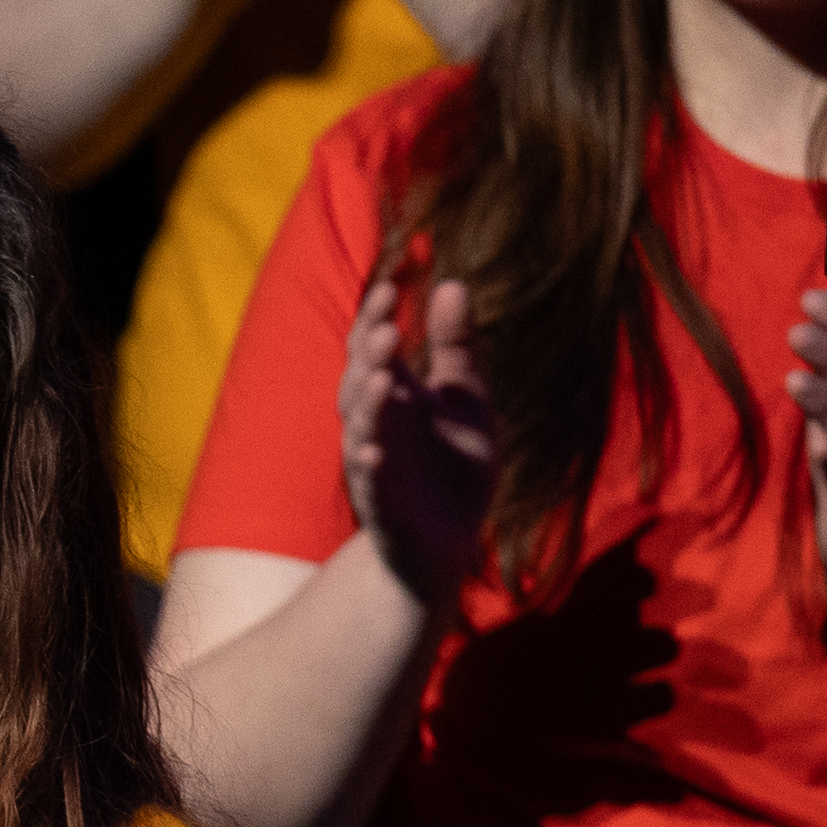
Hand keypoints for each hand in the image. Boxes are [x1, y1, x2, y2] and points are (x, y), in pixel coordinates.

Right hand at [342, 269, 498, 615]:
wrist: (445, 544)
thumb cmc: (450, 467)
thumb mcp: (466, 399)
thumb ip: (456, 346)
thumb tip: (451, 281)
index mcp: (393, 397)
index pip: (371, 349)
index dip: (373, 319)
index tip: (389, 286)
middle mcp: (377, 427)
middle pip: (361, 384)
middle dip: (369, 357)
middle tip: (385, 329)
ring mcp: (378, 468)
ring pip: (362, 431)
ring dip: (369, 405)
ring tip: (384, 377)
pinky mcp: (387, 510)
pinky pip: (373, 488)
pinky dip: (371, 471)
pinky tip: (374, 453)